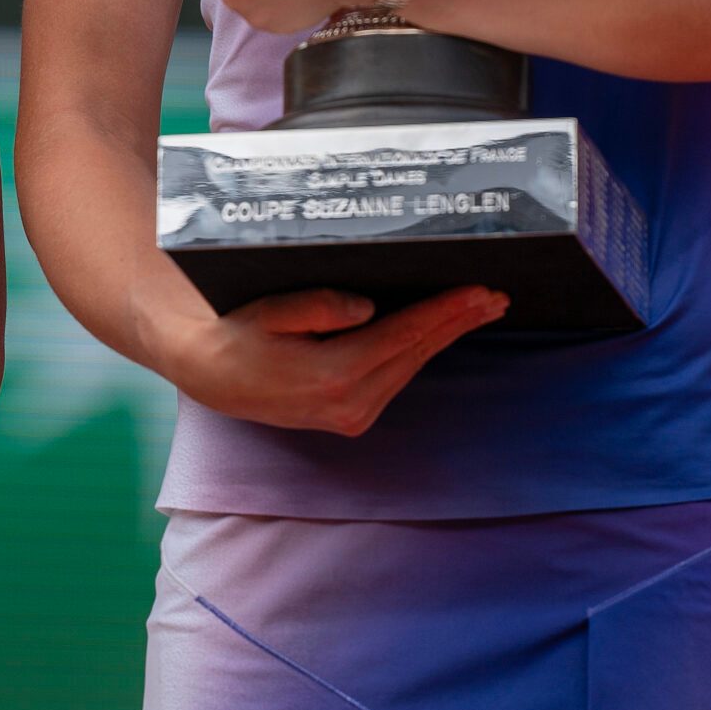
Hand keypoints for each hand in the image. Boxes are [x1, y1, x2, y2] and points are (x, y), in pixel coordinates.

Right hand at [143, 285, 510, 435]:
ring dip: (445, 336)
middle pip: (418, 352)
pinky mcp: (352, 418)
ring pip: (412, 366)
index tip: (480, 291)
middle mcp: (351, 403)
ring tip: (480, 308)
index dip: (446, 311)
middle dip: (459, 322)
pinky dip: (420, 351)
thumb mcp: (271, 311)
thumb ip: (319, 306)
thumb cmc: (240, 332)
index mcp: (334, 374)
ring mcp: (353, 416)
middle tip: (497, 295)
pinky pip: (397, 376)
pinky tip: (439, 331)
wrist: (212, 375)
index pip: (404, 335)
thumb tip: (369, 307)